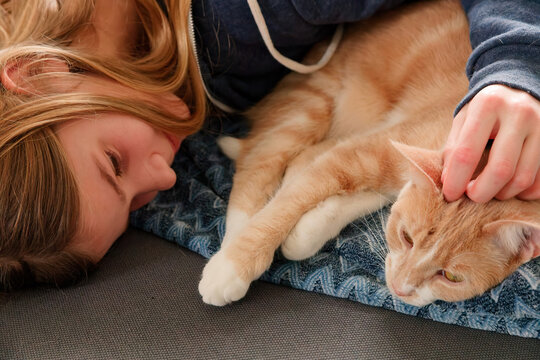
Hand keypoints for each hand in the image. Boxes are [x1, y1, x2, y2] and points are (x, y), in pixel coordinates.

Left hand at [442, 85, 539, 202]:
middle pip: (500, 169)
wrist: (519, 87)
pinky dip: (525, 192)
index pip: (467, 153)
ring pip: (523, 178)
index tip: (450, 195)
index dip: (456, 180)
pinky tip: (510, 188)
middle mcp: (519, 113)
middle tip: (472, 196)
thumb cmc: (485, 109)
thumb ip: (453, 148)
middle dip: (482, 192)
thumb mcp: (464, 118)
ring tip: (490, 190)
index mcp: (488, 105)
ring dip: (502, 193)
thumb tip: (449, 181)